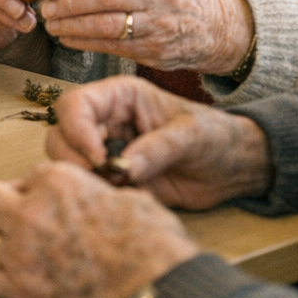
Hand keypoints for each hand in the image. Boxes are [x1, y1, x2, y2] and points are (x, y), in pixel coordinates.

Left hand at [0, 162, 199, 297]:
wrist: (157, 292)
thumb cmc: (152, 245)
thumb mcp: (127, 198)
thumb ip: (93, 193)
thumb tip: (93, 197)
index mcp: (57, 181)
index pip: (25, 175)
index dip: (34, 189)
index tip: (43, 201)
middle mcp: (31, 212)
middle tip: (8, 218)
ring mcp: (21, 253)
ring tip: (3, 247)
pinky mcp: (21, 290)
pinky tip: (4, 274)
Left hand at [38, 0, 251, 72]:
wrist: (213, 27)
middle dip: (70, 3)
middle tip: (47, 7)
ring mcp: (159, 24)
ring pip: (107, 25)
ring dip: (73, 26)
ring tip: (53, 25)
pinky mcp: (155, 50)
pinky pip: (113, 46)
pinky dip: (85, 43)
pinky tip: (68, 38)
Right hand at [45, 76, 274, 209]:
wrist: (235, 169)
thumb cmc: (217, 137)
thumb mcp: (192, 136)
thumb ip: (158, 148)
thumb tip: (123, 168)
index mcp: (120, 97)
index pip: (75, 104)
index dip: (77, 130)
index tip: (98, 158)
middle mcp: (107, 122)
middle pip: (62, 134)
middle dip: (74, 158)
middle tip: (102, 177)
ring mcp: (108, 153)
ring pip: (68, 162)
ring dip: (83, 178)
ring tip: (117, 188)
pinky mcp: (115, 181)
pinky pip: (90, 188)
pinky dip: (98, 196)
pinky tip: (125, 199)